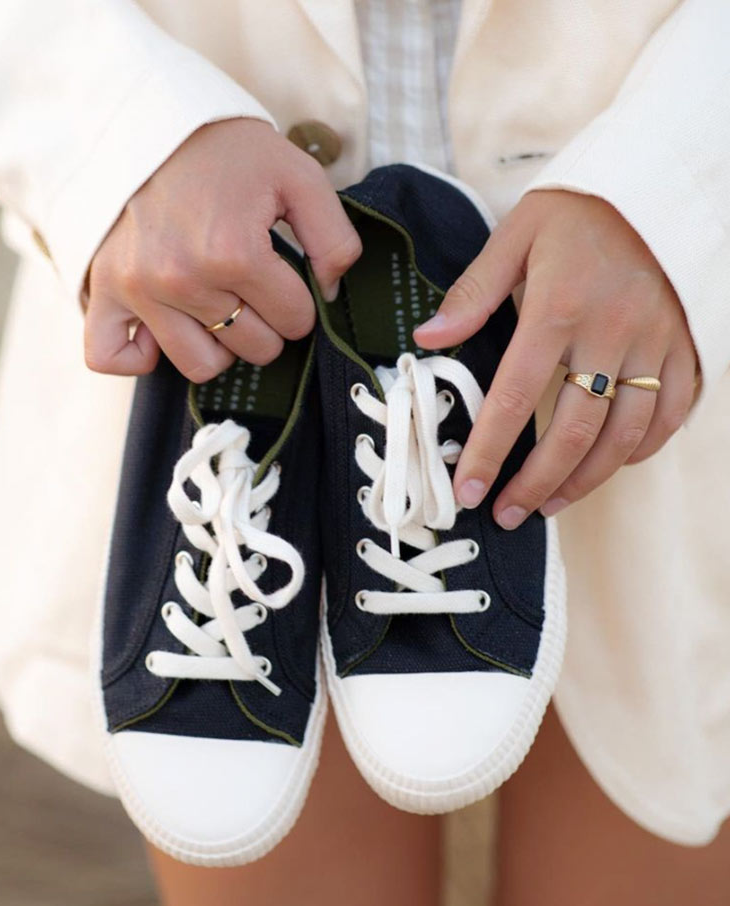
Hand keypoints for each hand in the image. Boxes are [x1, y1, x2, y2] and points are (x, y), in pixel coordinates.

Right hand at [83, 118, 361, 381]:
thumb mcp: (297, 175)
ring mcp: (140, 290)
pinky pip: (112, 357)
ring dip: (220, 345)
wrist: (149, 118)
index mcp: (234, 252)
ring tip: (217, 307)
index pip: (295, 320)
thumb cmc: (226, 150)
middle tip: (254, 287)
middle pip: (254, 347)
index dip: (301, 302)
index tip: (286, 276)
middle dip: (266, 322)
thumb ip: (334, 237)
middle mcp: (183, 279)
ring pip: (201, 365)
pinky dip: (140, 358)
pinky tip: (162, 334)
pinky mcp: (105, 291)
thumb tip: (331, 294)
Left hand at [413, 189, 697, 528]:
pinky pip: (672, 413)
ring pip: (625, 434)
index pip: (514, 398)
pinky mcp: (689, 344)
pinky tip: (609, 466)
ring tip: (548, 505)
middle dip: (535, 484)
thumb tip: (427, 340)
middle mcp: (611, 332)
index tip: (467, 490)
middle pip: (573, 432)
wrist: (662, 179)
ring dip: (585, 480)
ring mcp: (657, 342)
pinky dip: (641, 448)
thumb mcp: (516, 235)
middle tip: (506, 515)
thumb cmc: (580, 208)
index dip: (489, 452)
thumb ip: (472, 293)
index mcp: (558, 309)